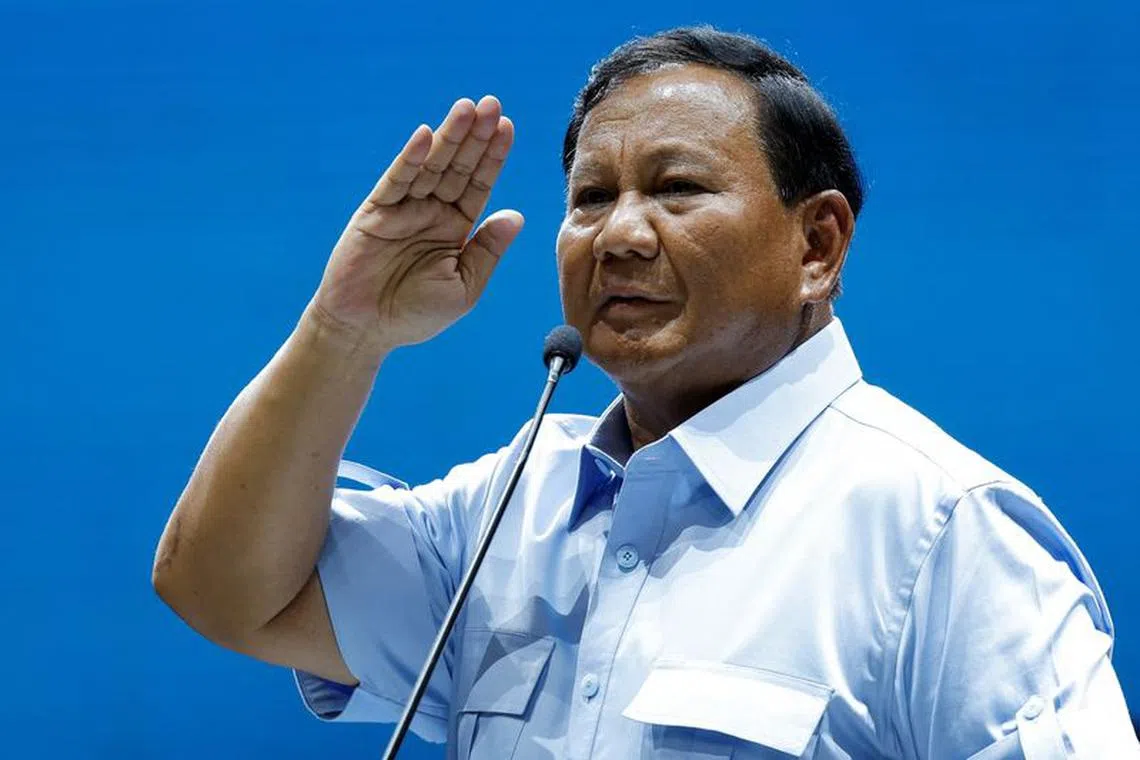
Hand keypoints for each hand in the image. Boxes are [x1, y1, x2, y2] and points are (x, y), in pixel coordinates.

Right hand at [309, 95, 521, 349]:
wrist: (365, 332)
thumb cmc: (415, 315)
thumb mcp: (464, 286)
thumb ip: (487, 250)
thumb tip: (517, 215)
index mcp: (456, 228)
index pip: (479, 184)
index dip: (493, 156)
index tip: (507, 127)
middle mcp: (431, 212)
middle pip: (458, 167)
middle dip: (475, 136)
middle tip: (492, 104)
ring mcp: (403, 210)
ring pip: (431, 166)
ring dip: (449, 137)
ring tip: (467, 108)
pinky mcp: (376, 212)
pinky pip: (397, 180)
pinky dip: (411, 158)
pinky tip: (427, 135)